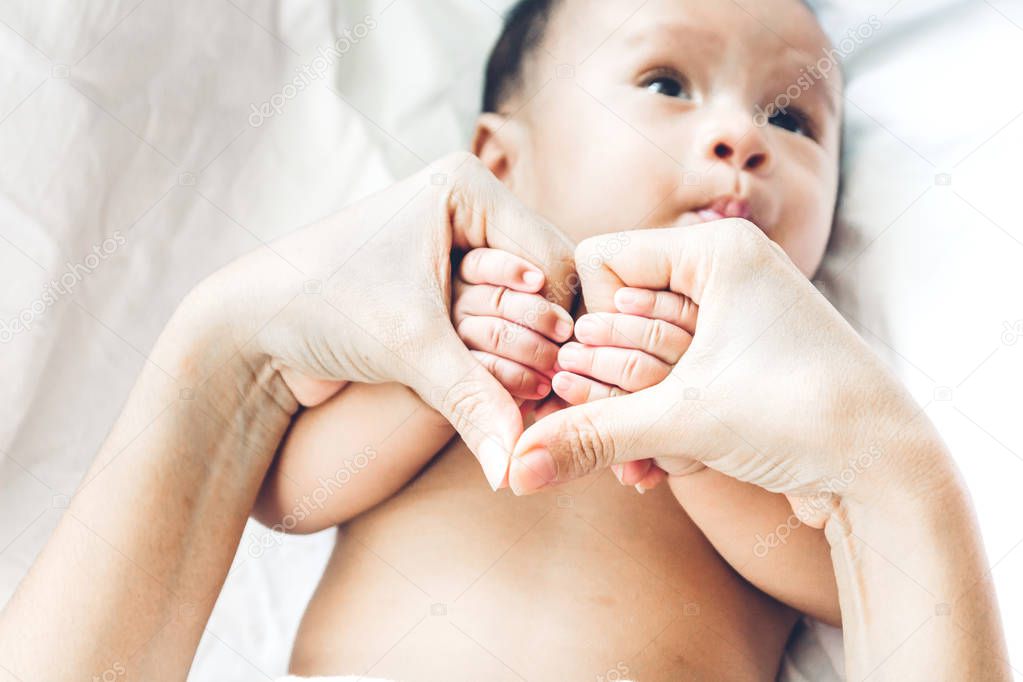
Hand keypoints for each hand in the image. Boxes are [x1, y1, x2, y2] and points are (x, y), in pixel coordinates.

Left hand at [200, 152, 574, 488]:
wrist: (252, 326)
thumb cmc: (319, 308)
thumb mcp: (409, 348)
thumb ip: (474, 402)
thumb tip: (514, 469)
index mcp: (465, 187)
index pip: (553, 259)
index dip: (562, 324)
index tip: (557, 381)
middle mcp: (468, 210)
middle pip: (546, 284)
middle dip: (543, 342)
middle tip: (538, 394)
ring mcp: (458, 247)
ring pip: (527, 307)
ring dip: (523, 353)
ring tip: (519, 395)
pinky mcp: (445, 284)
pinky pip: (499, 320)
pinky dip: (502, 357)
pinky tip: (499, 392)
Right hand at [508, 219, 940, 518]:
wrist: (889, 476)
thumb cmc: (803, 417)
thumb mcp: (682, 422)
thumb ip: (589, 435)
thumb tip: (514, 467)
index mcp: (715, 250)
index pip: (601, 263)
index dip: (588, 327)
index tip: (590, 377)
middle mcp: (725, 272)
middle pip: (619, 316)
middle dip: (608, 387)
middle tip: (602, 432)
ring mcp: (735, 318)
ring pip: (643, 356)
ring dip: (633, 416)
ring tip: (643, 464)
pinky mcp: (741, 362)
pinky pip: (673, 381)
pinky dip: (660, 426)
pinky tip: (659, 472)